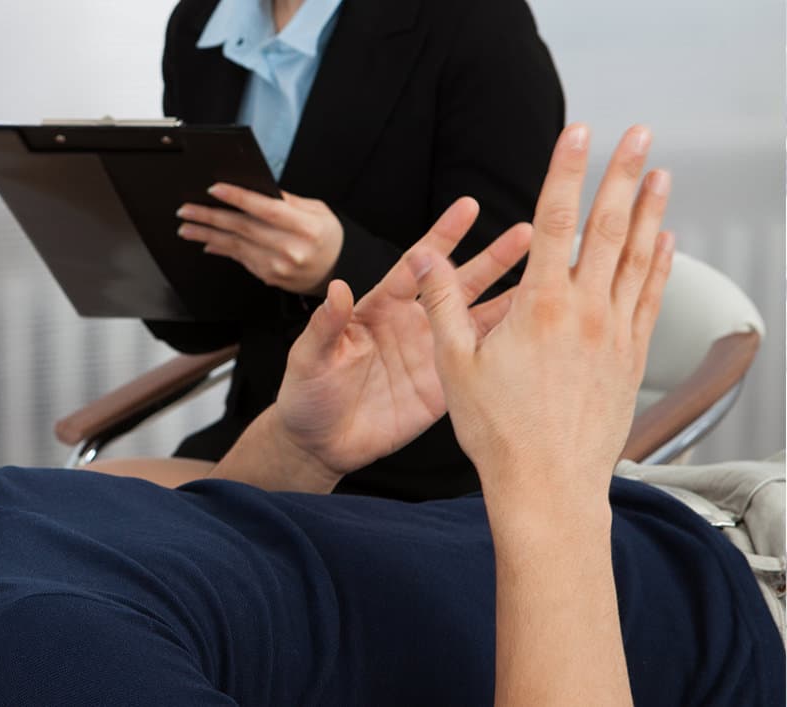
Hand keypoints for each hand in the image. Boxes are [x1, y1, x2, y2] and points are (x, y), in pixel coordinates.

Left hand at [177, 185, 343, 294]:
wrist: (336, 270)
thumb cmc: (326, 236)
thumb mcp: (317, 210)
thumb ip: (287, 200)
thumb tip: (254, 189)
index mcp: (306, 227)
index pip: (265, 210)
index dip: (238, 198)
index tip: (214, 189)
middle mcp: (291, 249)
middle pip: (243, 228)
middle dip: (210, 217)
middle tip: (186, 210)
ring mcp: (278, 266)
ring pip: (235, 246)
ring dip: (206, 235)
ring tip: (186, 227)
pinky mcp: (268, 276)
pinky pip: (239, 259)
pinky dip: (221, 249)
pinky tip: (206, 242)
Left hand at [266, 199, 531, 476]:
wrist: (320, 443)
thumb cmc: (307, 394)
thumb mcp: (309, 358)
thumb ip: (326, 325)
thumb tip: (336, 288)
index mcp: (380, 307)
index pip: (417, 265)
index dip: (443, 237)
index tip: (469, 207)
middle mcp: (414, 323)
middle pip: (460, 284)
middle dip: (494, 258)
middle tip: (530, 231)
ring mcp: (434, 353)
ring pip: (480, 318)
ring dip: (514, 297)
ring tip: (553, 273)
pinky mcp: (446, 386)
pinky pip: (483, 362)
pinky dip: (511, 345)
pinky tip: (540, 329)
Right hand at [412, 124, 672, 507]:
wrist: (548, 484)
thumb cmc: (499, 431)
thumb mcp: (454, 364)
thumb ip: (442, 304)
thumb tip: (425, 259)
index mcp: (540, 307)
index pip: (556, 221)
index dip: (565, 171)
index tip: (577, 134)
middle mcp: (585, 312)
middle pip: (608, 227)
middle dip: (623, 174)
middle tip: (637, 136)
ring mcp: (613, 333)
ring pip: (638, 258)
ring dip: (650, 211)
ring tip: (661, 176)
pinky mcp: (629, 357)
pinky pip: (650, 298)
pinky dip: (659, 264)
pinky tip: (663, 244)